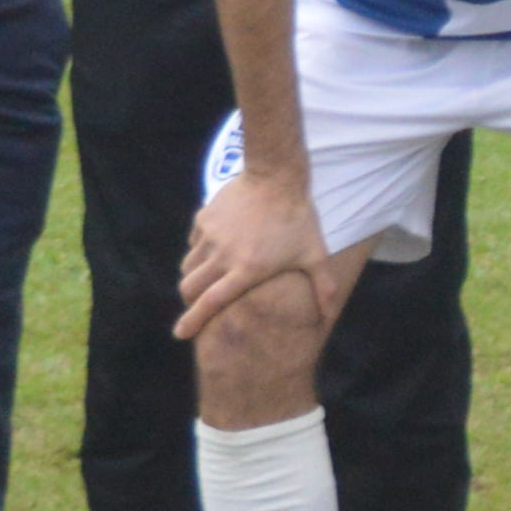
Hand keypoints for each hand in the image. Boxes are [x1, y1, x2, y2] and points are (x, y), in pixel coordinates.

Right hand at [175, 167, 330, 347]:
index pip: (212, 302)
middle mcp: (223, 255)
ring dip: (193, 277)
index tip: (180, 334)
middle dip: (189, 301)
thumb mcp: (315, 253)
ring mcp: (210, 236)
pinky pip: (193, 242)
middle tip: (195, 306)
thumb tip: (330, 316)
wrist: (276, 176)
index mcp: (247, 269)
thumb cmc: (298, 218)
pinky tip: (214, 249)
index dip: (193, 321)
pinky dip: (198, 251)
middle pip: (191, 288)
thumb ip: (324, 286)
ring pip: (188, 266)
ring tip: (206, 279)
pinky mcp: (204, 218)